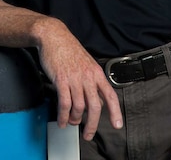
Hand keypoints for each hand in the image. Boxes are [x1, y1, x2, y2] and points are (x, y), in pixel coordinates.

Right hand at [36, 22, 123, 140]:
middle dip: (92, 124)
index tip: (117, 124)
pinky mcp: (61, 80)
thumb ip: (91, 81)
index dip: (115, 112)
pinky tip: (61, 120)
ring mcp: (75, 78)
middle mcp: (88, 77)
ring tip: (70, 122)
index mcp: (97, 73)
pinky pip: (64, 103)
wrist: (54, 36)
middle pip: (95, 107)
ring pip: (79, 107)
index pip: (110, 95)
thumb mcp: (86, 64)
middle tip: (88, 134)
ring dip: (74, 119)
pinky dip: (63, 115)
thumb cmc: (69, 50)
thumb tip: (95, 100)